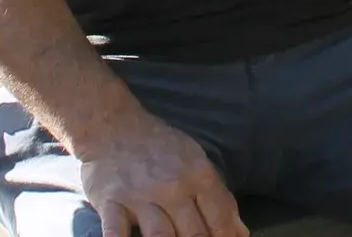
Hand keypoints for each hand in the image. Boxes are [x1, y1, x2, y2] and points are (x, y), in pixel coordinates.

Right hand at [81, 111, 247, 236]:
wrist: (113, 126)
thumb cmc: (160, 147)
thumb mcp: (196, 162)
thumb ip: (220, 198)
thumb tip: (240, 233)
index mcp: (199, 176)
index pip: (220, 220)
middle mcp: (173, 187)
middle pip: (194, 234)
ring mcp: (140, 196)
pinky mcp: (111, 203)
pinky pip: (114, 232)